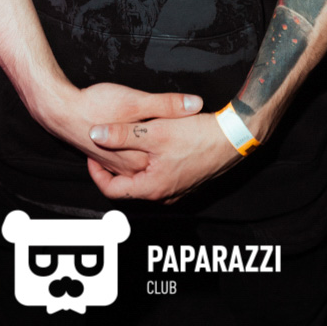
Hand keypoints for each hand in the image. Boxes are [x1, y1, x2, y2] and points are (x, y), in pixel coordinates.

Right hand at [33, 82, 202, 178]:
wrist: (59, 109)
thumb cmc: (95, 106)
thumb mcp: (135, 101)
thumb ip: (166, 105)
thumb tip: (195, 105)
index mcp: (135, 161)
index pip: (165, 173)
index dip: (182, 162)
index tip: (190, 147)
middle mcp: (123, 167)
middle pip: (151, 172)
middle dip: (166, 159)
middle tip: (181, 140)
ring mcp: (110, 161)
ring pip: (137, 166)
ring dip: (149, 156)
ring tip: (162, 140)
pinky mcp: (100, 152)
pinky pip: (123, 160)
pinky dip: (132, 152)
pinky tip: (136, 136)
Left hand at [85, 113, 239, 202]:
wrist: (233, 138)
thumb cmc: (197, 136)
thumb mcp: (154, 130)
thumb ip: (121, 134)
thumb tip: (94, 134)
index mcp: (152, 188)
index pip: (112, 190)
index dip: (97, 172)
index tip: (93, 153)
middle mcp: (163, 195)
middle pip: (127, 186)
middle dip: (114, 166)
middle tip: (106, 146)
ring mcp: (177, 189)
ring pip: (144, 180)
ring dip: (132, 164)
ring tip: (125, 143)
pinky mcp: (187, 180)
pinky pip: (159, 175)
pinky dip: (149, 163)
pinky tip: (151, 144)